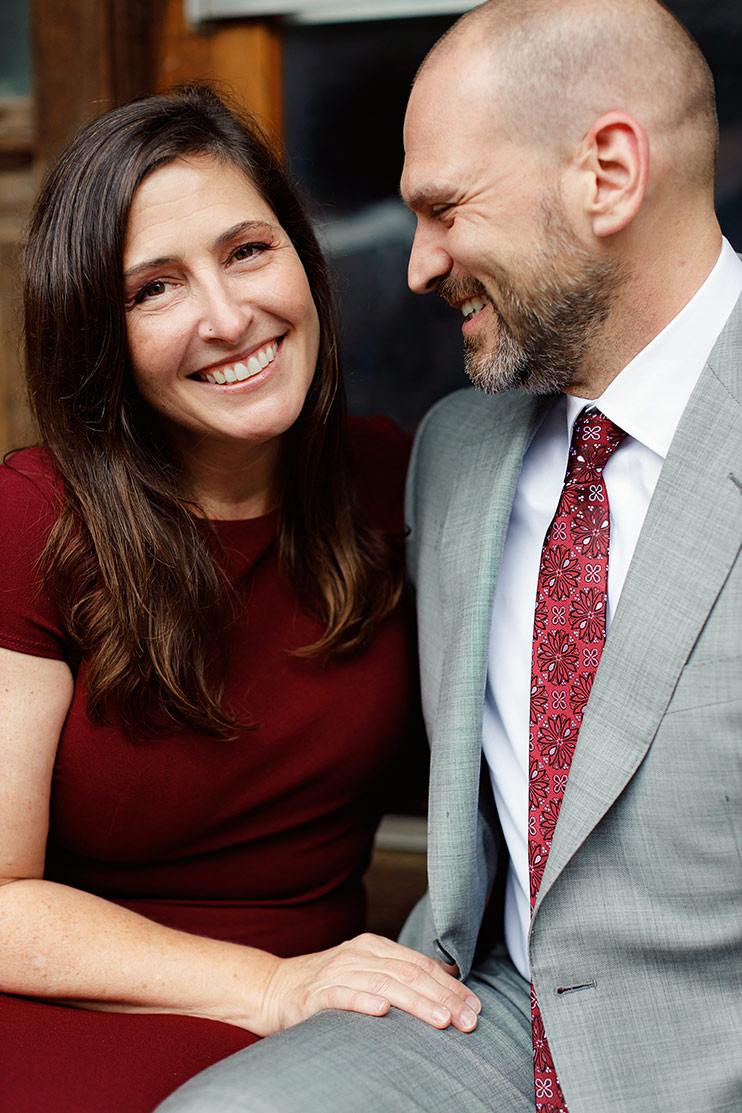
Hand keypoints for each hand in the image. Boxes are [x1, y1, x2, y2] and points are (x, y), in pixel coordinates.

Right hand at [259, 933, 480, 1034]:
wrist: (274, 988)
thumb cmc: (328, 984)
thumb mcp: (367, 970)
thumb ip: (401, 971)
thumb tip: (448, 977)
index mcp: (374, 947)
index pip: (420, 964)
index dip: (451, 986)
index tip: (475, 1007)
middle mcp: (359, 954)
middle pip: (409, 974)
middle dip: (444, 998)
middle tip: (468, 1020)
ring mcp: (337, 972)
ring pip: (384, 985)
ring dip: (416, 1003)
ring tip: (441, 1021)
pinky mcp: (315, 994)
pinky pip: (343, 996)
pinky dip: (364, 1003)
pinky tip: (383, 1013)